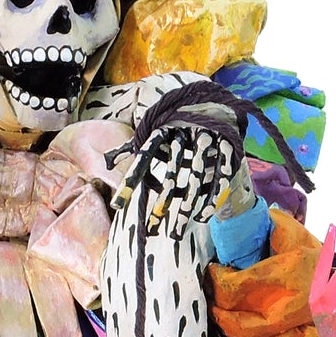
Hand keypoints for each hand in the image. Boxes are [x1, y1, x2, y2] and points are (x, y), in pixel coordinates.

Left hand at [112, 118, 242, 240]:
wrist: (217, 104)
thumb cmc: (179, 126)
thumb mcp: (157, 132)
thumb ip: (133, 147)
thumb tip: (108, 162)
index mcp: (164, 129)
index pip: (144, 158)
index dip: (131, 180)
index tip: (117, 205)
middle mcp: (185, 134)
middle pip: (171, 174)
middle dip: (162, 203)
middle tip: (152, 228)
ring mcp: (207, 141)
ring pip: (196, 180)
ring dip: (186, 207)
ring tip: (176, 232)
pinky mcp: (227, 147)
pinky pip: (220, 176)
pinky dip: (212, 198)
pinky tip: (203, 217)